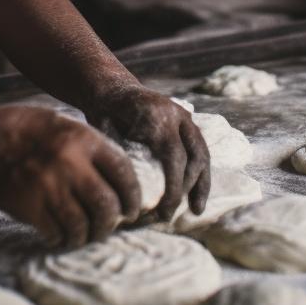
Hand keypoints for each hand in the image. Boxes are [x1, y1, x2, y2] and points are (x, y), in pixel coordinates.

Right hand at [0, 105, 141, 247]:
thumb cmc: (19, 130)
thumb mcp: (58, 124)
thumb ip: (87, 145)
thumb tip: (116, 175)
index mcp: (82, 139)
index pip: (123, 173)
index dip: (133, 196)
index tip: (132, 208)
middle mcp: (70, 164)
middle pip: (107, 205)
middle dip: (113, 221)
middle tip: (112, 225)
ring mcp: (49, 188)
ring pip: (84, 225)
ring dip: (89, 235)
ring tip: (87, 235)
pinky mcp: (30, 208)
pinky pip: (58, 233)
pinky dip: (64, 239)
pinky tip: (62, 236)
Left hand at [86, 84, 210, 218]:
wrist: (113, 89)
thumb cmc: (104, 113)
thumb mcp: (105, 130)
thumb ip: (121, 155)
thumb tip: (132, 195)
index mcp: (157, 116)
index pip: (174, 157)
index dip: (172, 188)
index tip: (162, 212)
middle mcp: (177, 115)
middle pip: (192, 158)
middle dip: (182, 190)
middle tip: (165, 215)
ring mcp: (185, 118)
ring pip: (202, 155)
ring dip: (199, 185)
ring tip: (194, 210)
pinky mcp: (188, 126)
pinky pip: (201, 152)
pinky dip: (201, 176)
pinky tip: (197, 200)